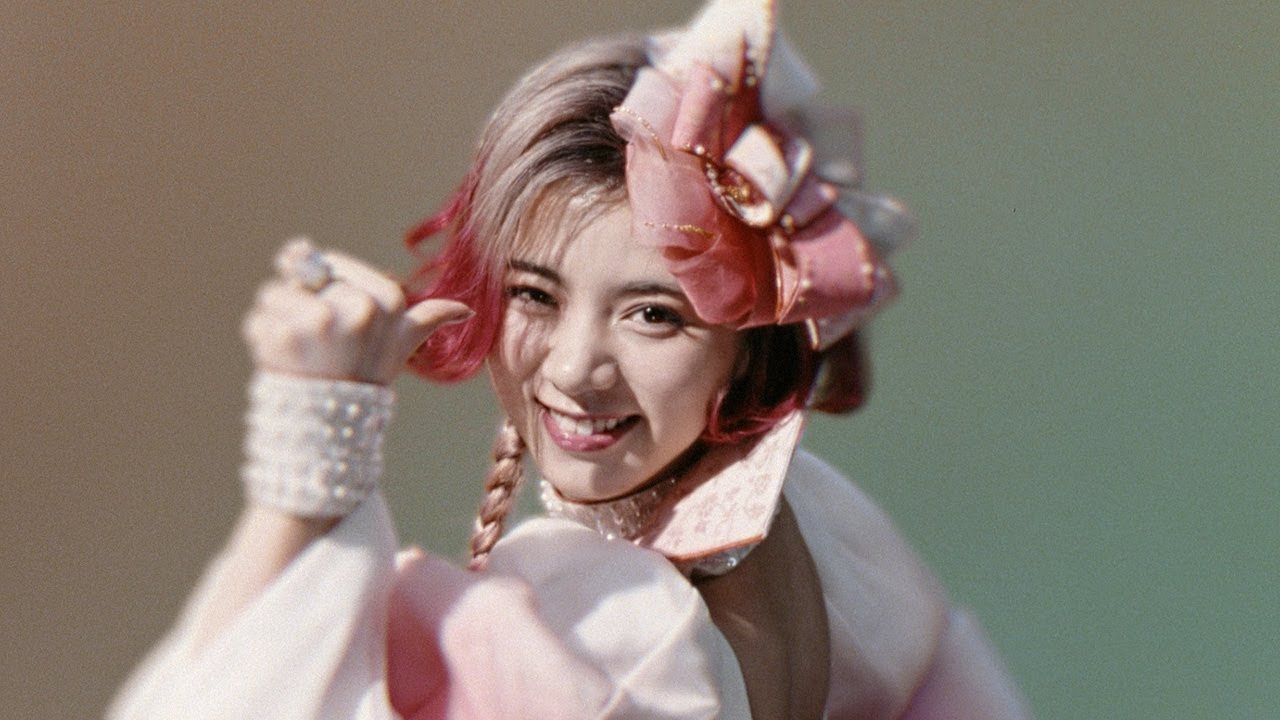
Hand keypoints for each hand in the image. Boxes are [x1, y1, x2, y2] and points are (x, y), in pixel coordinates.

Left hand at [242, 238, 471, 384]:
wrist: (335, 423)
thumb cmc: (368, 374)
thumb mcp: (403, 344)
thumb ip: (428, 319)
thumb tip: (465, 311)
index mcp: (385, 302)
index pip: (331, 262)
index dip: (326, 285)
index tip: (338, 316)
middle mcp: (353, 308)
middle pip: (301, 276)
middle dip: (300, 301)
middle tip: (320, 340)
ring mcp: (315, 321)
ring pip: (274, 294)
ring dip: (277, 319)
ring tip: (302, 350)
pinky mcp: (280, 334)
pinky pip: (257, 319)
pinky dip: (262, 337)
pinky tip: (284, 360)